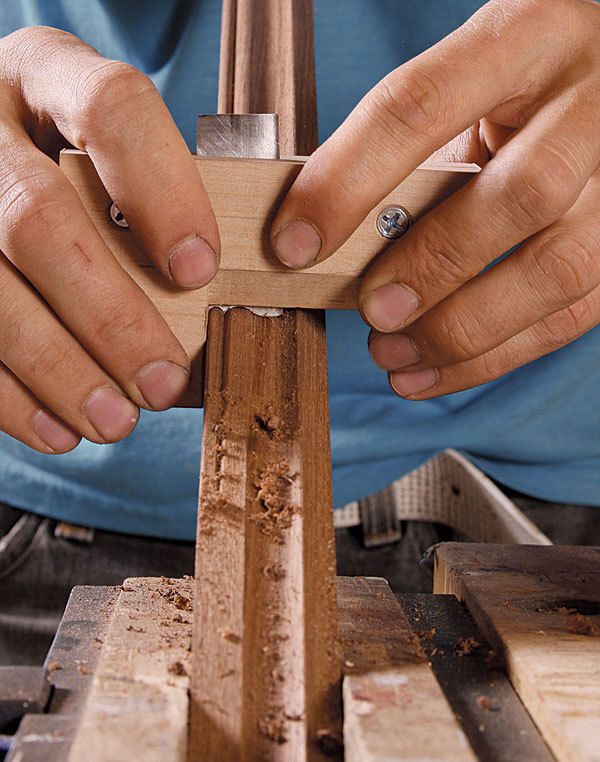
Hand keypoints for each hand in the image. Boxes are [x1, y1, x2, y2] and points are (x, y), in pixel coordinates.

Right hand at [0, 27, 219, 451]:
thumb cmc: (74, 164)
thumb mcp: (111, 153)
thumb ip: (149, 206)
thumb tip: (211, 309)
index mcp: (50, 77)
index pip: (113, 110)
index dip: (163, 192)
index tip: (199, 270)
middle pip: (38, 217)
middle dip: (109, 314)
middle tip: (161, 381)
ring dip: (57, 368)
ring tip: (115, 420)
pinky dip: (9, 395)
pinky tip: (57, 428)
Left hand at [272, 0, 599, 398]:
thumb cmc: (519, 87)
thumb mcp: (466, 85)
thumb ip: (411, 147)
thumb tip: (326, 235)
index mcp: (526, 37)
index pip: (423, 104)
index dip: (349, 179)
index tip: (294, 242)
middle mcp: (593, 101)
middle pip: (523, 194)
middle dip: (434, 265)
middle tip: (372, 311)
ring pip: (560, 267)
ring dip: (465, 329)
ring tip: (394, 354)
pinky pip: (571, 314)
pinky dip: (494, 357)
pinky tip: (433, 371)